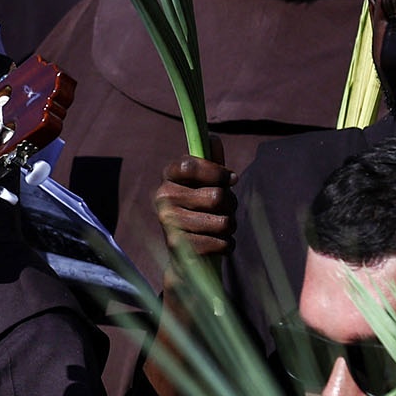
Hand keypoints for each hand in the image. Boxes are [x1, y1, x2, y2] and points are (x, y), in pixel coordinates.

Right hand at [154, 149, 235, 272]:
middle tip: (223, 209)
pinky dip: (227, 244)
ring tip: (220, 227)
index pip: (189, 166)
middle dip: (230, 204)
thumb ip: (212, 164)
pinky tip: (215, 244)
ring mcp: (168, 222)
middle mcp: (163, 198)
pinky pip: (221, 242)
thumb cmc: (201, 212)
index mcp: (168, 178)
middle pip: (215, 196)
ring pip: (222, 221)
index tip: (232, 179)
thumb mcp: (206, 185)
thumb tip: (213, 138)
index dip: (216, 172)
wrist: (184, 256)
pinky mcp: (179, 246)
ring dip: (230, 225)